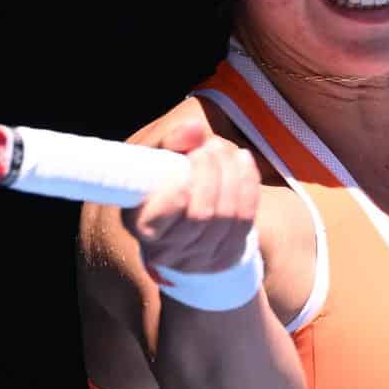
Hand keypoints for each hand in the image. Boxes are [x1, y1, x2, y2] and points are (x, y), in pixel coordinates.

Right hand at [121, 118, 260, 281]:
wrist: (179, 219)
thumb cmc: (162, 182)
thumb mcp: (156, 158)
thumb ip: (170, 141)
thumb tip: (194, 127)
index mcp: (139, 225)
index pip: (161, 216)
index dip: (181, 188)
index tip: (193, 156)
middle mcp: (166, 251)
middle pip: (201, 215)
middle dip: (213, 173)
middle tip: (213, 146)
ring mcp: (197, 260)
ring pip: (227, 217)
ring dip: (233, 175)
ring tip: (226, 150)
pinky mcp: (224, 257)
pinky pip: (245, 221)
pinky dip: (248, 186)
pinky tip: (244, 162)